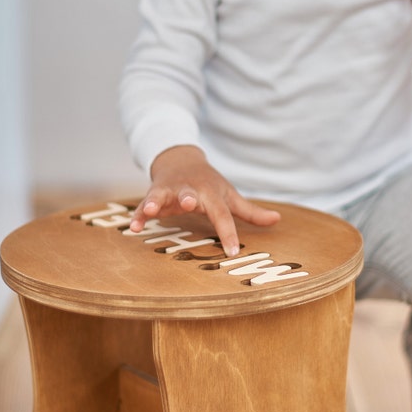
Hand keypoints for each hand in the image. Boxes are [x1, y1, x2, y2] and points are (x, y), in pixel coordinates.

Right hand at [129, 145, 279, 256]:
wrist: (181, 159)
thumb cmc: (209, 184)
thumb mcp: (229, 196)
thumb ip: (250, 211)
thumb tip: (277, 220)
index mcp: (211, 194)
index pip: (222, 215)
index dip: (228, 233)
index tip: (233, 252)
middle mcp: (190, 190)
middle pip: (190, 194)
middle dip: (189, 198)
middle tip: (189, 204)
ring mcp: (171, 191)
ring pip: (162, 195)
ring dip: (156, 202)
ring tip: (149, 211)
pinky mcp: (154, 194)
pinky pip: (144, 206)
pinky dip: (138, 215)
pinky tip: (134, 228)